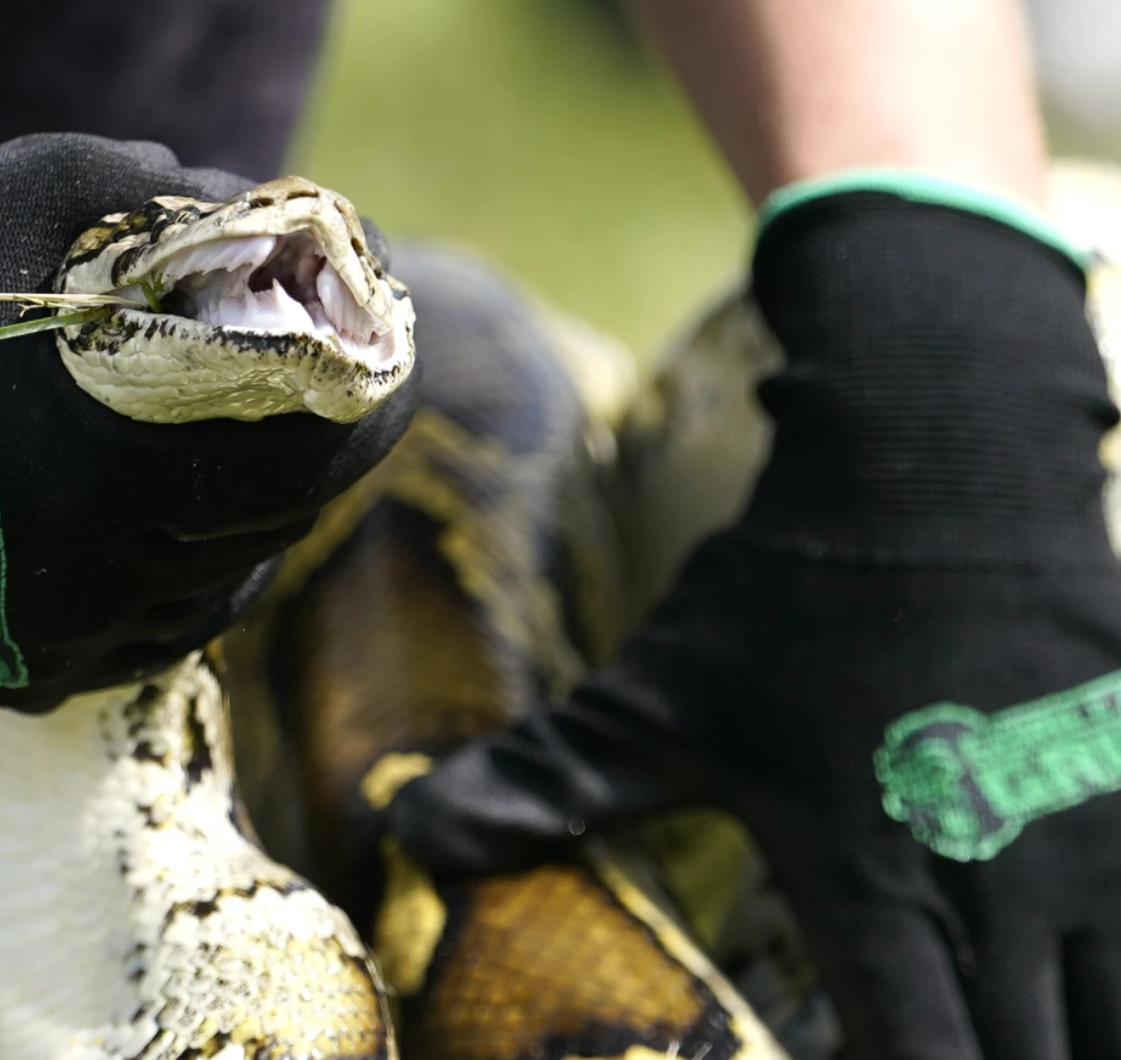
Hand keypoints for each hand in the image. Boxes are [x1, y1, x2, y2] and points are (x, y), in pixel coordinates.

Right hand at [0, 133, 414, 709]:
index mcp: (123, 453)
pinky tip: (162, 533)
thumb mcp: (65, 186)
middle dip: (311, 465)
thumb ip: (201, 210)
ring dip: (244, 532)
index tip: (383, 369)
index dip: (370, 409)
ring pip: (212, 596)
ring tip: (234, 463)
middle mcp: (95, 567)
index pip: (312, 458)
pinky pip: (138, 645)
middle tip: (324, 410)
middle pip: (271, 530)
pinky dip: (169, 592)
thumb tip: (313, 234)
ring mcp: (46, 631)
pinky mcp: (5, 663)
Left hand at [386, 186, 1120, 1058]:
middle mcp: (1011, 893)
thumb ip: (545, 781)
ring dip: (1053, 1026)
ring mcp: (1103, 853)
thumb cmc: (789, 596)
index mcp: (879, 888)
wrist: (941, 463)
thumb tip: (412, 836)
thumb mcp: (655, 700)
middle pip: (1040, 1059)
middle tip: (918, 1026)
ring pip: (1111, 1014)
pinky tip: (1051, 966)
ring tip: (985, 1008)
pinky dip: (1104, 973)